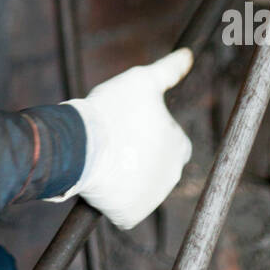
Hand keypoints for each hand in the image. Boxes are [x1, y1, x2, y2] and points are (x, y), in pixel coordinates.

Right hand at [45, 48, 193, 228]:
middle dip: (141, 157)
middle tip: (116, 142)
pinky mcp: (131, 215)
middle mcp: (173, 176)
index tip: (131, 128)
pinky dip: (115, 199)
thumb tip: (188, 54)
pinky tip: (102, 181)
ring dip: (128, 176)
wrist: (81, 144)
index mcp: (179, 146)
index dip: (151, 134)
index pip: (173, 142)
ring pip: (141, 186)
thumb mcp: (142, 80)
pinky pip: (125, 208)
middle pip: (157, 165)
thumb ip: (168, 70)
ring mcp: (152, 199)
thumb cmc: (113, 109)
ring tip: (105, 158)